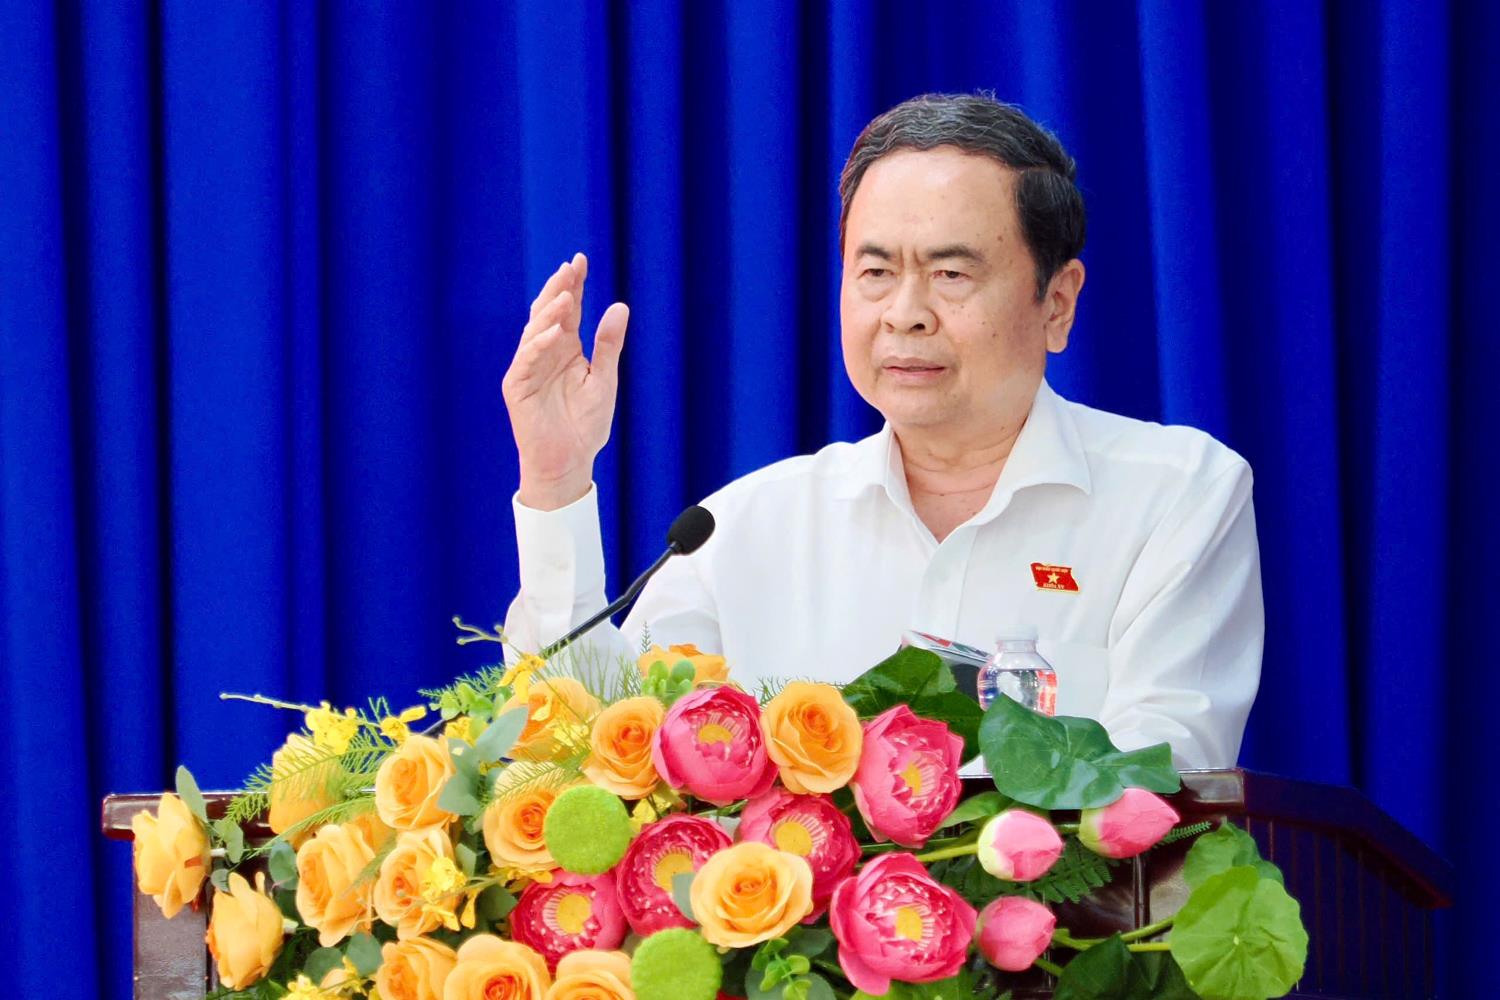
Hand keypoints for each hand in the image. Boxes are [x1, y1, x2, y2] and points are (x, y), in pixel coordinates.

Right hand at [503, 252, 629, 509]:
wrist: (569, 461)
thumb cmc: (585, 424)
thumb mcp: (604, 379)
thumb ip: (609, 344)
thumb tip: (620, 306)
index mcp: (566, 349)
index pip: (568, 310)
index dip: (574, 285)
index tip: (581, 260)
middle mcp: (545, 353)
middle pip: (549, 313)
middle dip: (558, 288)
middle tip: (570, 267)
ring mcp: (529, 367)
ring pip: (535, 331)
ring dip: (549, 312)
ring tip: (565, 294)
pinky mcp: (517, 385)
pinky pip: (527, 359)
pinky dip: (540, 343)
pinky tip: (555, 331)